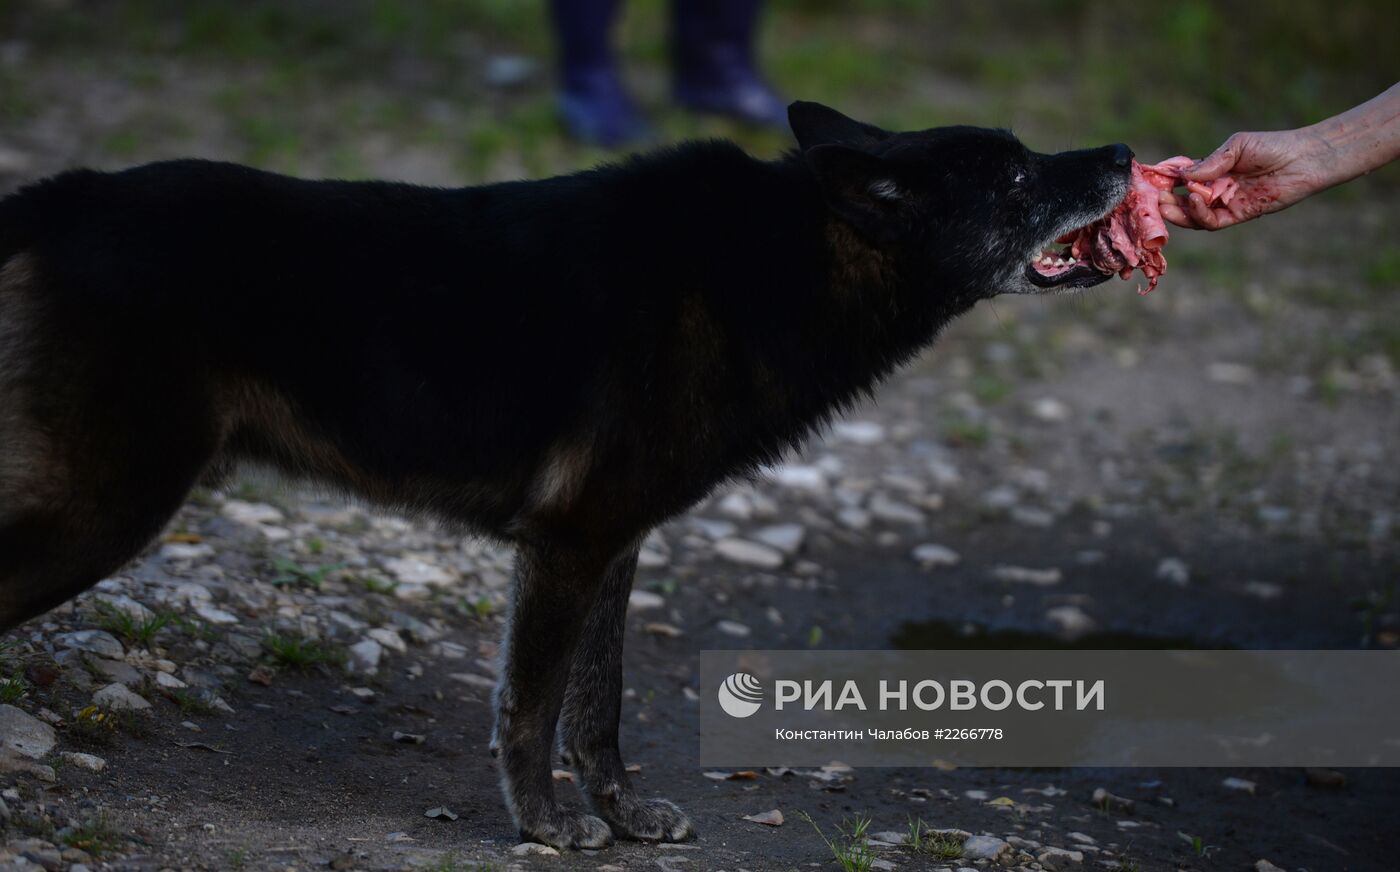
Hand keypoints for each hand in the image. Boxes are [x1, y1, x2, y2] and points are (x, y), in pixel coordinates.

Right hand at [1158, 129, 1335, 229]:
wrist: (1303, 160)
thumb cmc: (1272, 146)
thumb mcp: (1236, 147)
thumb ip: (1210, 163)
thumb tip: (1183, 176)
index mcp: (1213, 170)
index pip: (1182, 178)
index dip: (1166, 180)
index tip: (1150, 180)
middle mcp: (1216, 189)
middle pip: (1182, 200)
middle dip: (1166, 201)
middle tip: (1154, 198)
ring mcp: (1226, 203)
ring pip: (1194, 215)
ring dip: (1178, 211)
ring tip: (1166, 204)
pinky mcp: (1238, 215)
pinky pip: (1212, 222)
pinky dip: (1199, 215)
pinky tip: (1193, 200)